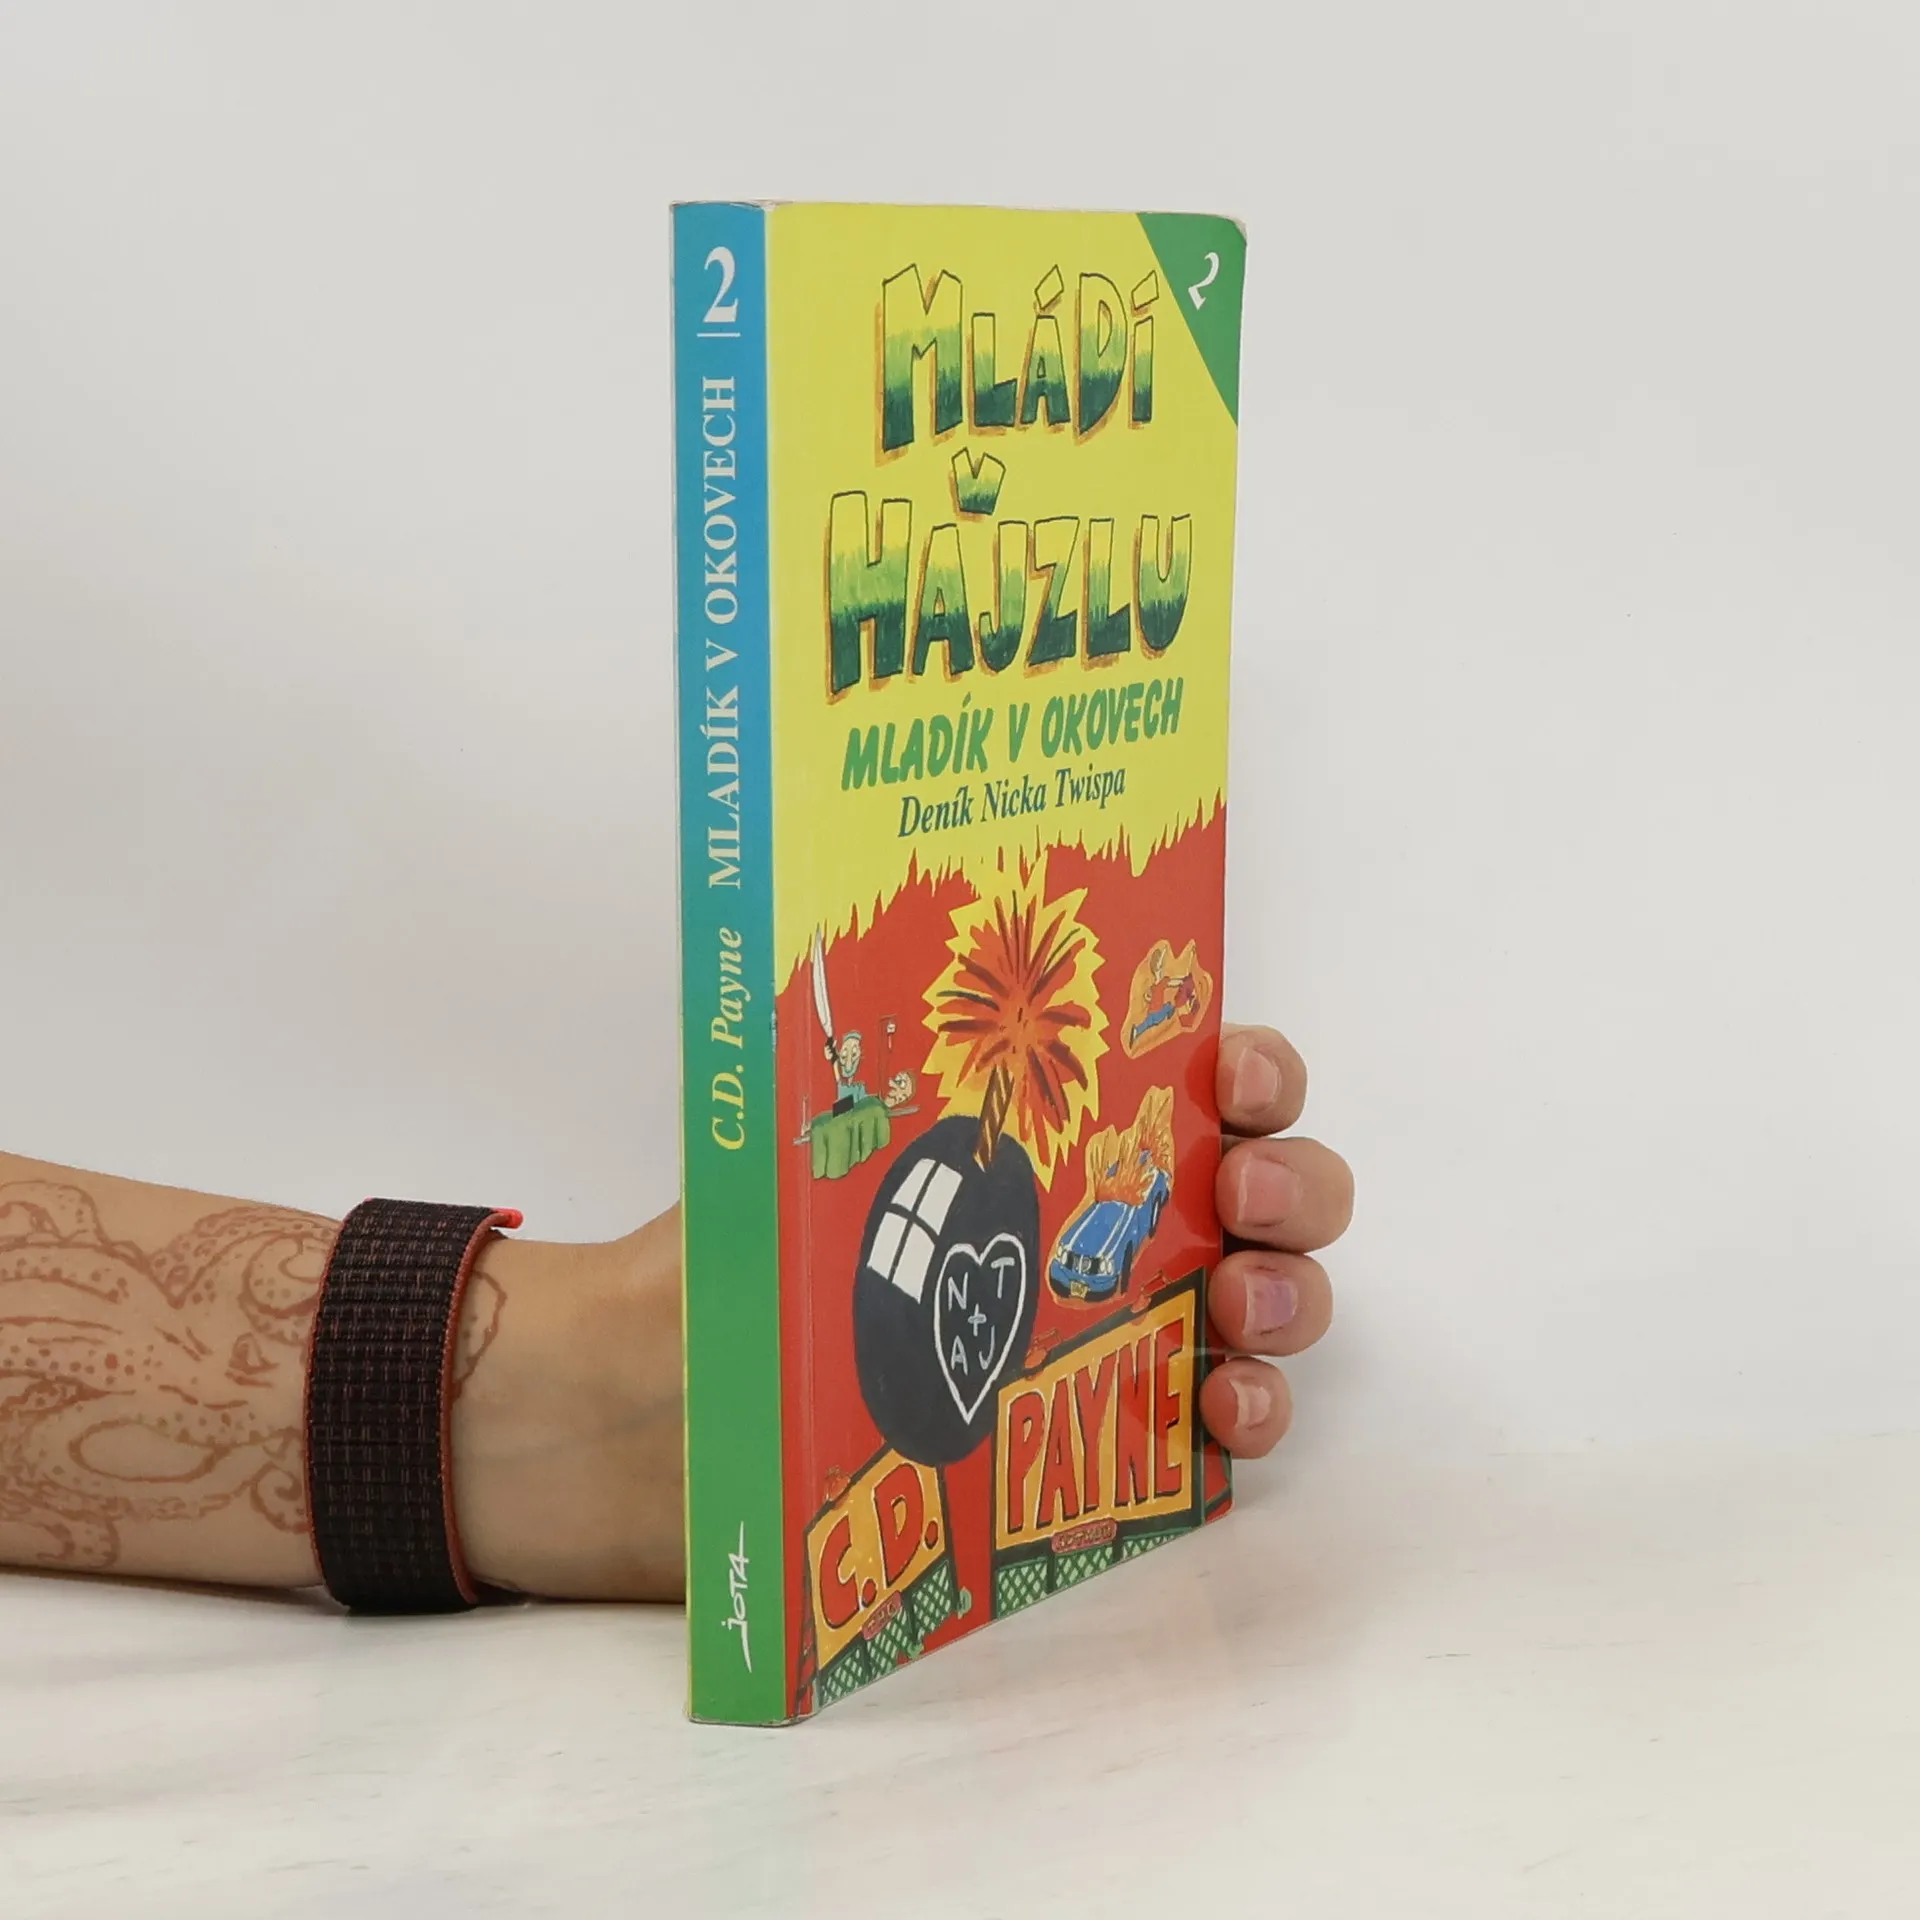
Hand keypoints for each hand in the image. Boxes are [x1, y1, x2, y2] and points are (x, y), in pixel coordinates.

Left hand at [464, 1019, 1352, 1601]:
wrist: (646, 1429)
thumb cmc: (720, 1264)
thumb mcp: (792, 1140)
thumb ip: (855, 1055)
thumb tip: (855, 933)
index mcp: (1038, 1131)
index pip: (1188, 1076)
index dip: (1249, 1068)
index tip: (1236, 1075)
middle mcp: (1093, 1223)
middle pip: (1260, 1188)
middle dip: (1291, 1181)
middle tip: (1241, 1197)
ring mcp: (1107, 1336)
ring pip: (1260, 1306)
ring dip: (1291, 1296)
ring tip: (1245, 1306)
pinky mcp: (1094, 1449)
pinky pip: (1209, 1434)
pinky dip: (1247, 1419)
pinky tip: (1224, 1413)